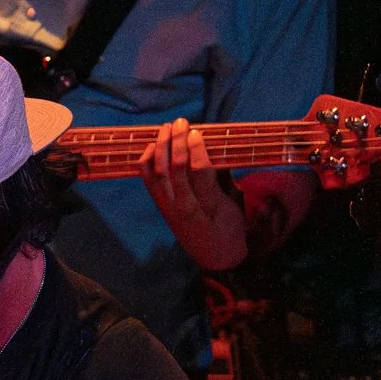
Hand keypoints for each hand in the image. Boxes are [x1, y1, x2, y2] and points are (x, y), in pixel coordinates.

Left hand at [139, 119, 248, 271]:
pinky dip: (146, 163)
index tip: (198, 131)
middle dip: (176, 142)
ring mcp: (168, 208)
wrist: (214, 257)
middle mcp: (183, 208)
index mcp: (207, 207)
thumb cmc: (229, 228)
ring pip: (158, 174)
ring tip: (166, 128)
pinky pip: (148, 182)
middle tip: (181, 122)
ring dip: (161, 148)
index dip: (196, 150)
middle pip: (175, 170)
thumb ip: (224, 179)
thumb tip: (215, 151)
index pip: (199, 173)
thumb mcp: (234, 205)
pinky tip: (151, 147)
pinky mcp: (161, 208)